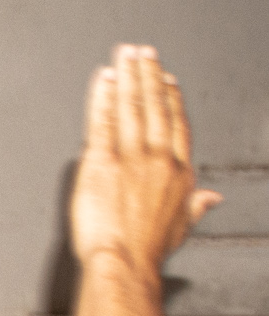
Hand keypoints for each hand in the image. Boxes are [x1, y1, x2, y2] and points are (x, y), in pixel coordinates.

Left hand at [71, 44, 219, 271]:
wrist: (124, 263)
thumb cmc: (147, 252)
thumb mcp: (183, 228)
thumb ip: (196, 206)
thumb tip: (213, 198)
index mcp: (179, 172)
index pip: (177, 125)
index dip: (171, 99)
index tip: (167, 80)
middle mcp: (157, 159)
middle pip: (155, 107)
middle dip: (148, 76)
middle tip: (143, 52)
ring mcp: (130, 158)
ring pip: (131, 107)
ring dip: (127, 77)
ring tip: (124, 55)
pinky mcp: (101, 162)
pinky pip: (102, 121)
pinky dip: (102, 98)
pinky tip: (102, 80)